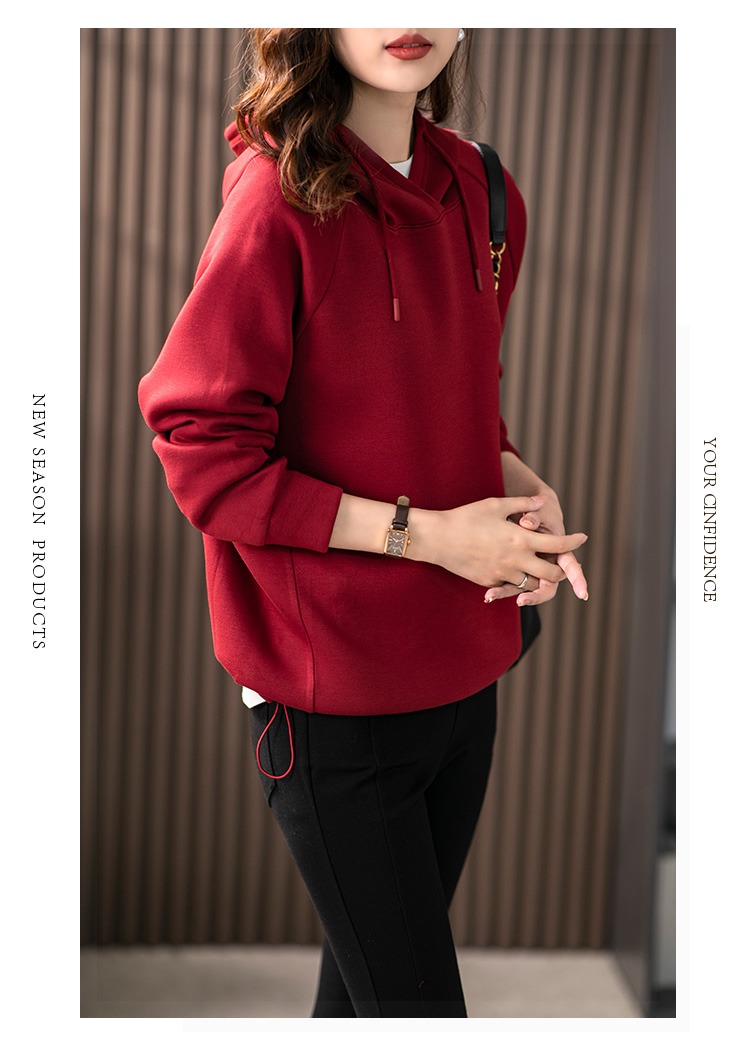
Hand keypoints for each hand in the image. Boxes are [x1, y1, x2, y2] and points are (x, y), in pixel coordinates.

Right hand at [425, 495, 587, 592]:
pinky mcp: (490, 582)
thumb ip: (522, 504)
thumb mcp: (496, 505)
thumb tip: (541, 501)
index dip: (574, 541)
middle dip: (560, 570)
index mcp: (521, 539)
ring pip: (532, 584)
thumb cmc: (466, 517)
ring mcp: (503, 574)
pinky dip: (516, 580)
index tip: (582, 537)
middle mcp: (516, 560)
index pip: (559, 545)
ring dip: (538, 576)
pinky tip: (511, 569)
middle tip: (558, 560)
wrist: (438, 539)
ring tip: (535, 565)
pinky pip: (510, 586)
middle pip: (552, 573)